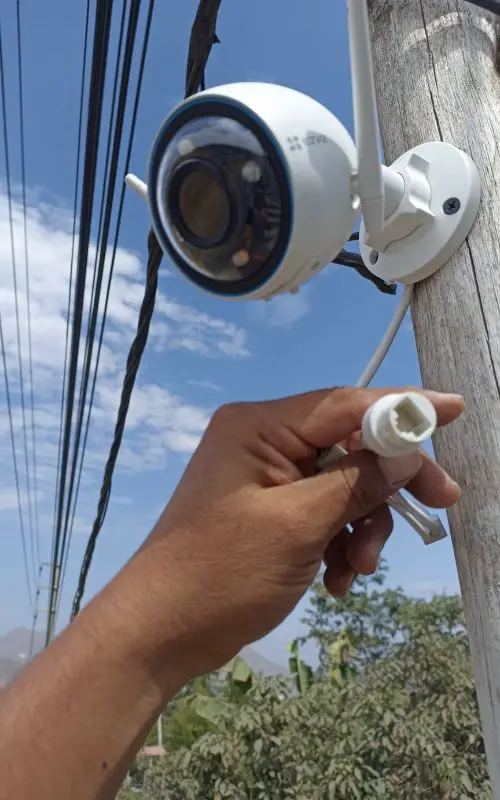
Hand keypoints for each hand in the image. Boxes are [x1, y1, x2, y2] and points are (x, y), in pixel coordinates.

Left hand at [137, 387, 462, 676]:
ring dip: (361, 525)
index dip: (403, 407)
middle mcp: (261, 441)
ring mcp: (263, 477)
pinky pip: (319, 511)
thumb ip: (357, 483)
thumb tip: (406, 452)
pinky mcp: (266, 510)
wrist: (158, 632)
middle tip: (438, 505)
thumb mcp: (298, 526)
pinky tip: (335, 580)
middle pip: (348, 445)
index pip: (346, 403)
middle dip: (387, 482)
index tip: (455, 410)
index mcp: (259, 427)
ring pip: (341, 484)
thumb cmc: (221, 574)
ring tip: (356, 569)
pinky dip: (336, 541)